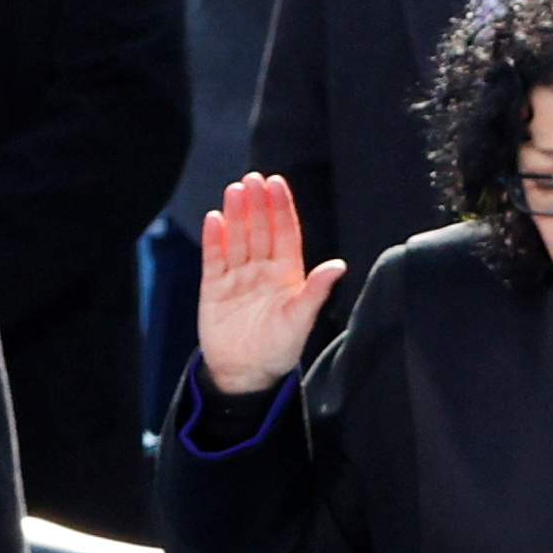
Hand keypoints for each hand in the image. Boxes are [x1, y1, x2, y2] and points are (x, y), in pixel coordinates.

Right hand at [197, 172, 347, 393]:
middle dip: (257, 204)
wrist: (245, 373)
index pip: (285, 233)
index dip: (281, 208)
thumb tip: (338, 265)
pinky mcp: (214, 288)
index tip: (277, 183)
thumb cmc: (279, 348)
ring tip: (234, 190)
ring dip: (236, 214)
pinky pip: (214, 258)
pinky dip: (213, 239)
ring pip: (237, 238)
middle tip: (253, 179)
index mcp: (287, 274)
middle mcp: (262, 270)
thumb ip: (316, 291)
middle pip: (260, 229)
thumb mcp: (300, 320)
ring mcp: (237, 277)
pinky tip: (214, 219)